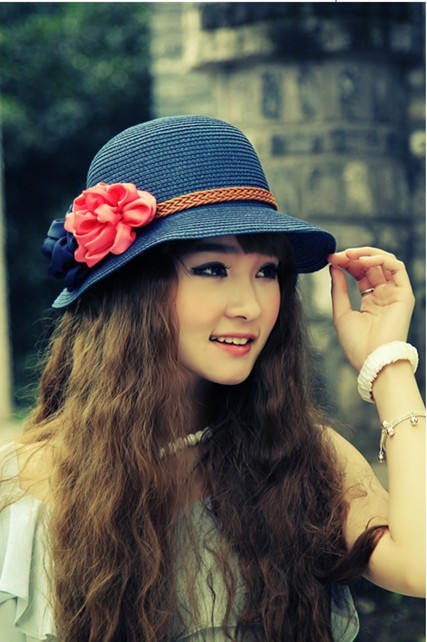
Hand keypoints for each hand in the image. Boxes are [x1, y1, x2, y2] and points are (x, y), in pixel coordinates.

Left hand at [328, 247, 414, 370]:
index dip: (346, 263)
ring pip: (385, 262)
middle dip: (353, 257)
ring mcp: (394, 294)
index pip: (360, 273)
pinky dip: (380, 259)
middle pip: (371, 266)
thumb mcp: (341, 313)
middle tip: (337, 255)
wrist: (372, 361)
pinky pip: (397, 267)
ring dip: (366, 254)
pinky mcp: (404, 295)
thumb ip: (338, 289)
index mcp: (370, 301)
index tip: (330, 259)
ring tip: (348, 254)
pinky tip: (362, 261)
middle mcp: (384, 295)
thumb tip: (333, 267)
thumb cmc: (356, 344)